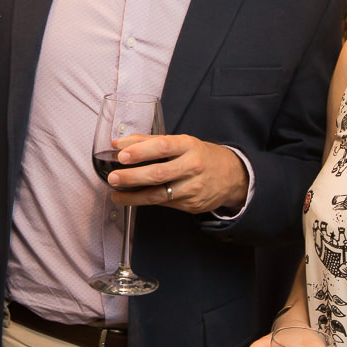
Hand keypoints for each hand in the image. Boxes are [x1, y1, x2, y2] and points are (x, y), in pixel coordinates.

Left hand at [107, 134, 248, 213]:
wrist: (233, 177)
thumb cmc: (202, 156)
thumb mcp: (182, 143)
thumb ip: (150, 141)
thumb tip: (119, 143)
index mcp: (189, 146)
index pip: (162, 146)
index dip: (140, 150)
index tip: (122, 154)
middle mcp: (192, 166)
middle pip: (158, 173)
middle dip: (132, 177)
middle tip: (113, 177)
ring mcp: (193, 188)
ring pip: (159, 195)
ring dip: (134, 196)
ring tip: (116, 194)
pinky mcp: (192, 205)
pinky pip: (164, 204)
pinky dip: (146, 201)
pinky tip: (134, 199)